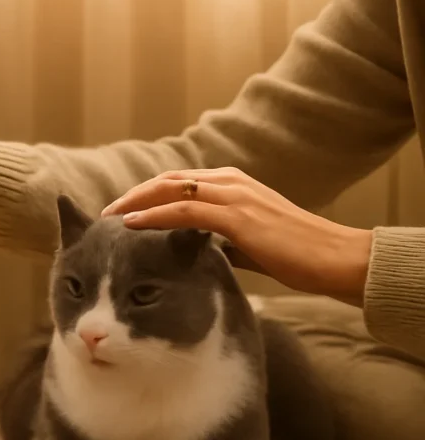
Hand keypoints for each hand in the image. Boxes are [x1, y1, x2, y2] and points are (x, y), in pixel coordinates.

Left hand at [101, 167, 372, 305]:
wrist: (335, 259)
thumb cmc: (294, 255)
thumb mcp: (246, 241)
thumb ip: (217, 238)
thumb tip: (187, 250)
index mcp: (232, 183)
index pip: (177, 182)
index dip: (145, 194)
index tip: (120, 212)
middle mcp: (230, 181)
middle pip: (167, 180)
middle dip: (133, 195)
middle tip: (105, 214)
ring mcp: (234, 195)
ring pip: (171, 189)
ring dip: (135, 203)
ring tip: (109, 219)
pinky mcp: (237, 216)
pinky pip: (184, 210)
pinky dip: (154, 215)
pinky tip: (132, 225)